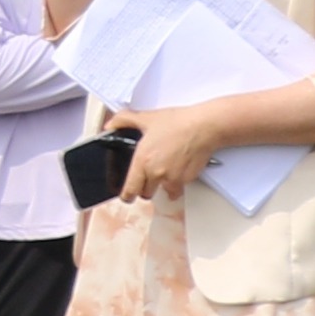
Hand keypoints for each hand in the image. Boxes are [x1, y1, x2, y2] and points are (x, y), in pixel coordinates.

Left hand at [115, 107, 231, 200]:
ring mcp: (173, 178)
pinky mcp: (187, 180)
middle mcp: (156, 173)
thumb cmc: (178, 123)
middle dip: (146, 187)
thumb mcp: (146, 118)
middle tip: (149, 177)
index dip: (127, 195)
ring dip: (163, 186)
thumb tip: (111, 125)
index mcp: (142, 161)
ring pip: (164, 191)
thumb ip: (124, 120)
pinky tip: (179, 167)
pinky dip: (178, 182)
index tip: (127, 196)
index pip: (130, 189)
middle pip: (146, 193)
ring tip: (166, 170)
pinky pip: (179, 187)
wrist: (204, 127)